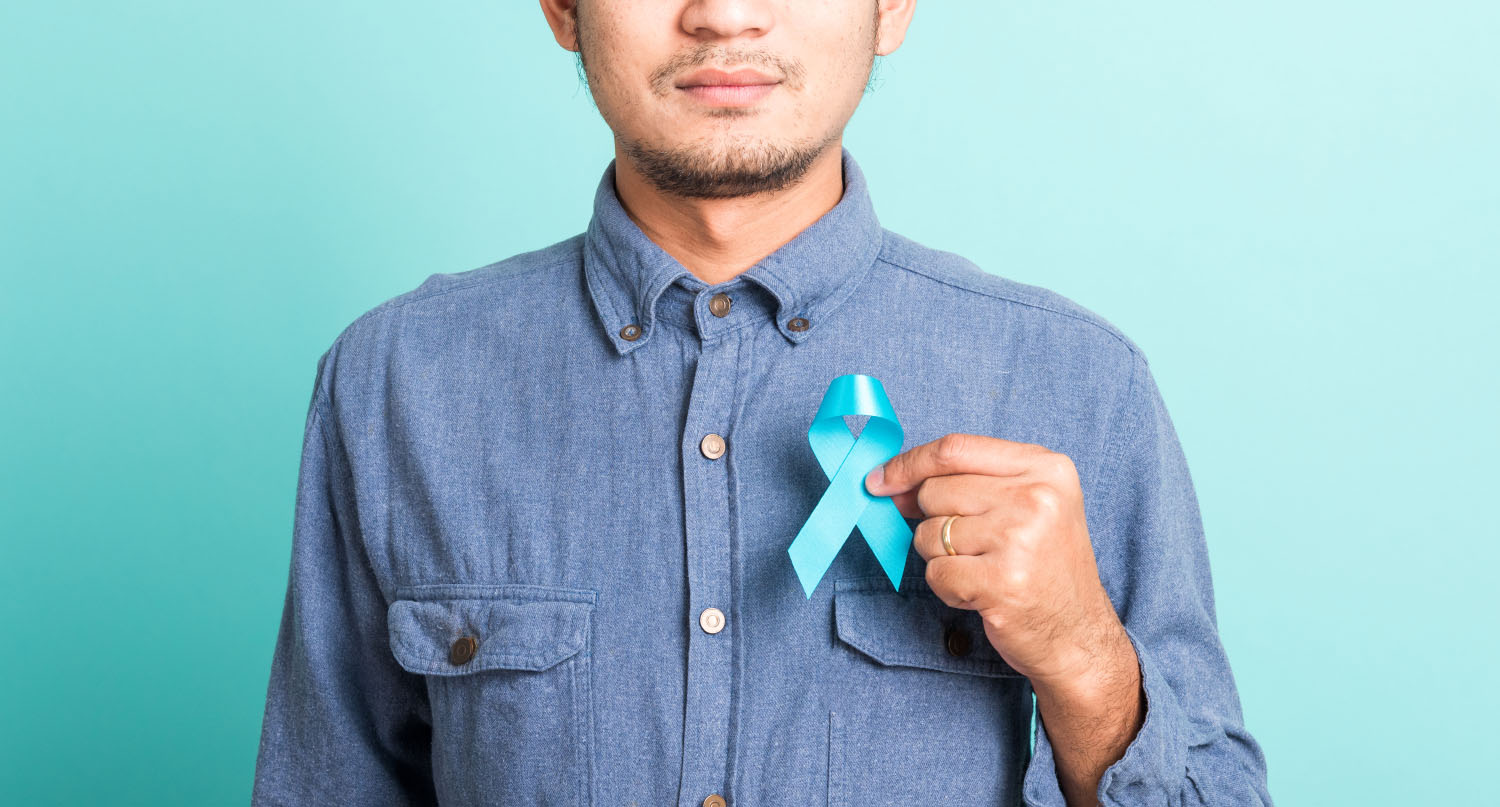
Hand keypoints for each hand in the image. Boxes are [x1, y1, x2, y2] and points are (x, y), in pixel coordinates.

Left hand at [865, 433, 1130, 693]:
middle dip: (933, 521)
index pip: (955, 449)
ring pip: (929, 533)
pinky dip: (948, 588)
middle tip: (971, 547)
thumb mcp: (1027, 505)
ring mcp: (1020, 538)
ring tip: (984, 570)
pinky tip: (981, 593)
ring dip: (942, 558)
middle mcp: (1037, 496)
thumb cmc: (1044, 568)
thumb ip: (968, 483)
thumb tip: (892, 483)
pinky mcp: (1002, 581)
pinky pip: (935, 573)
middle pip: (935, 491)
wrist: (1078, 635)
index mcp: (1046, 467)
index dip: (908, 464)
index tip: (880, 480)